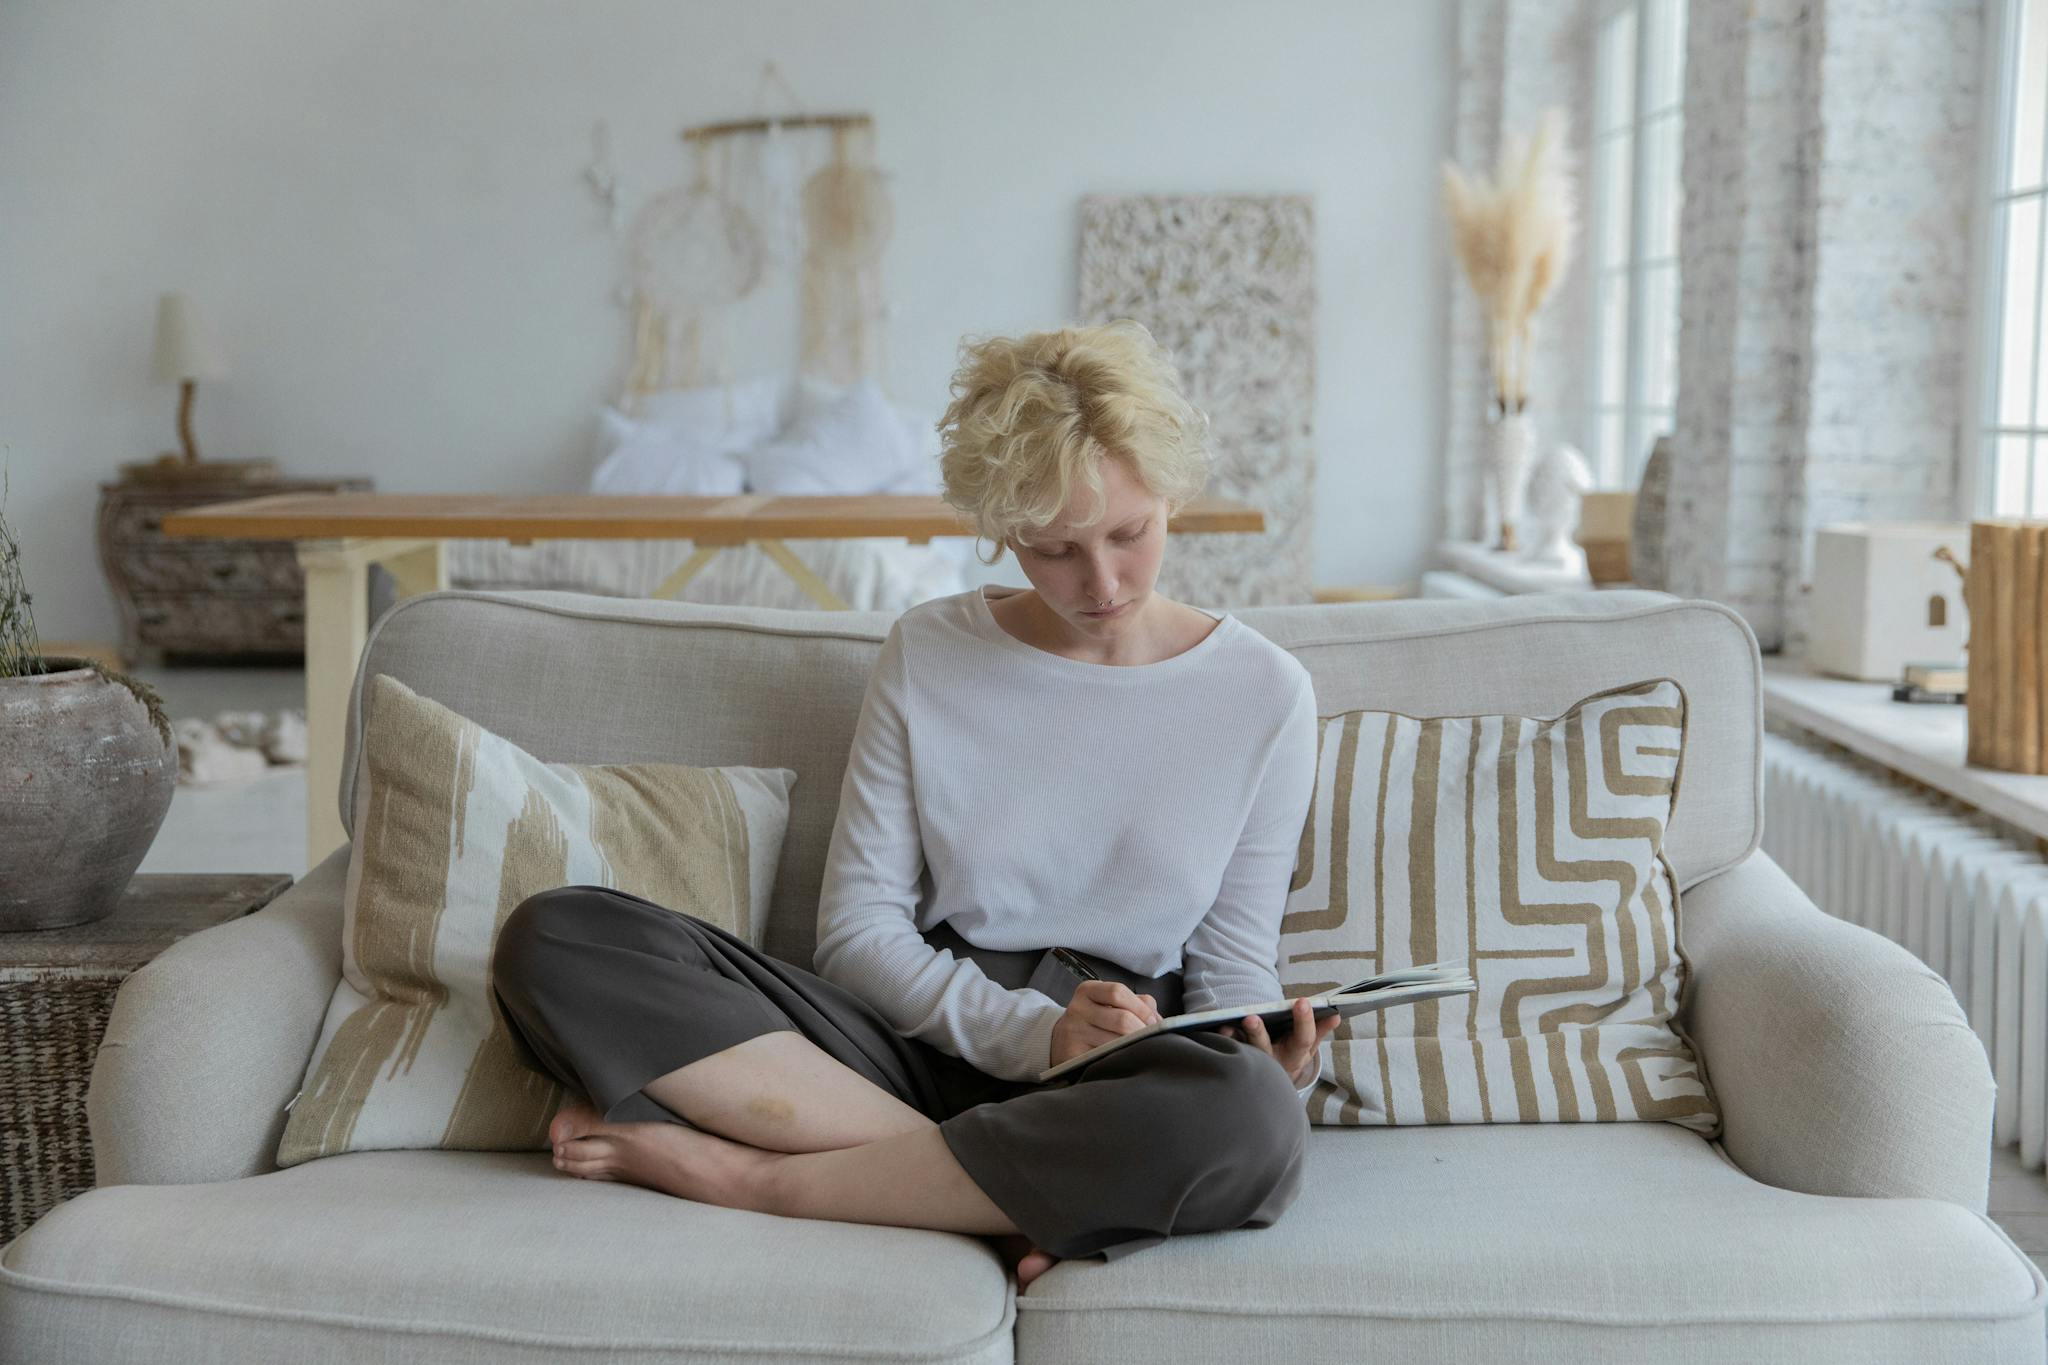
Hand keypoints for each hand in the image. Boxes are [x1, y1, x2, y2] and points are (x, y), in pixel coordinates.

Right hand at [1049, 980, 1160, 1067]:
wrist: (1059, 1041)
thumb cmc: (1094, 1021)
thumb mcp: (1109, 1003)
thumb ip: (1137, 1003)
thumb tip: (1158, 1021)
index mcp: (1088, 991)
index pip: (1118, 992)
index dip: (1141, 1008)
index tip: (1153, 1022)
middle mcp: (1077, 1009)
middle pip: (1122, 1019)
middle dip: (1142, 1031)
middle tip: (1151, 1040)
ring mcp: (1073, 1033)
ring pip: (1117, 1042)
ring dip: (1134, 1048)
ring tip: (1140, 1050)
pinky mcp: (1072, 1055)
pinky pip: (1105, 1059)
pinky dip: (1120, 1060)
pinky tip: (1123, 1060)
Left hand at [1218, 998, 1338, 1087]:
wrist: (1275, 1086)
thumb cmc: (1292, 1055)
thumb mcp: (1309, 1047)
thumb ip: (1319, 1030)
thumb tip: (1335, 1014)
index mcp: (1295, 1054)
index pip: (1303, 1039)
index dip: (1304, 1021)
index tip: (1302, 1002)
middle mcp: (1273, 1061)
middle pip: (1265, 1048)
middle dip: (1258, 1032)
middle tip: (1251, 1018)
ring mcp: (1254, 1064)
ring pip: (1243, 1052)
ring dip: (1234, 1039)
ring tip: (1227, 1026)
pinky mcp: (1238, 1063)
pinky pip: (1229, 1053)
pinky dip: (1224, 1042)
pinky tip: (1220, 1029)